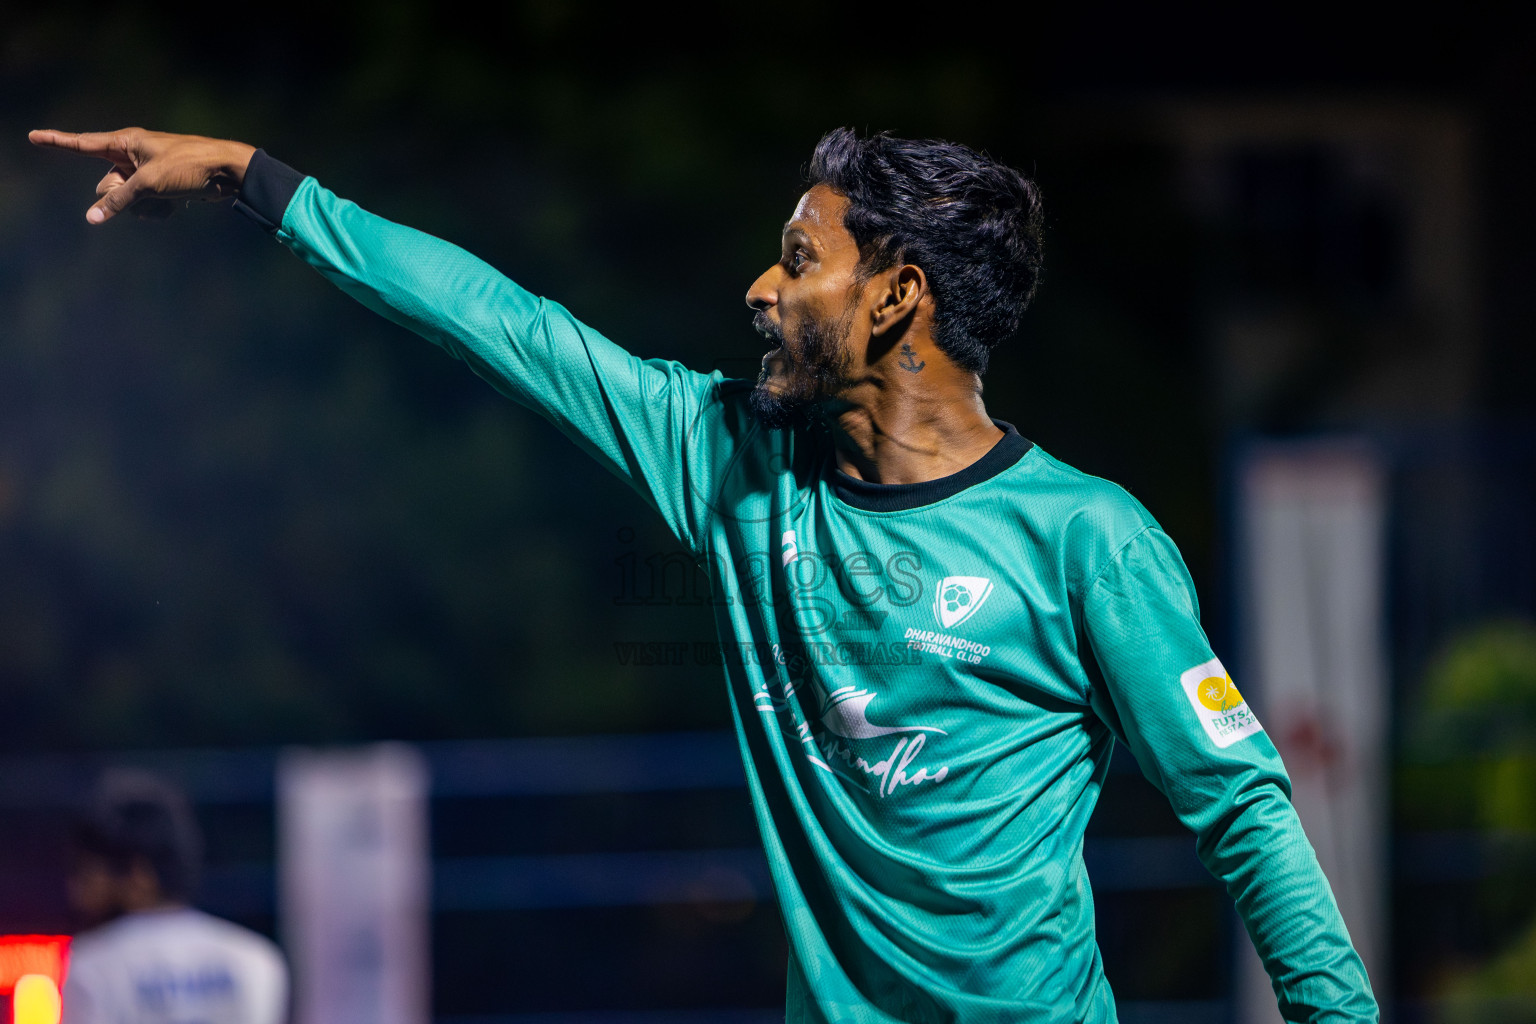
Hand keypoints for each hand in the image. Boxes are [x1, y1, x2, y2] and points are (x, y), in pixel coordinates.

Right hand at [28, 128, 256, 224]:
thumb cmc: (188, 166)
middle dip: (120, 196)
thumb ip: (118, 200)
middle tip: (146, 190)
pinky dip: (157, 211)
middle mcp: (133, 155)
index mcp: (126, 142)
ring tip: (165, 199)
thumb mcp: (149, 183)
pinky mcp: (162, 188)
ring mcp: (147, 173)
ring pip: (127, 200)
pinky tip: (175, 207)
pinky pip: (146, 207)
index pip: (82, 144)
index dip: (56, 141)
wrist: (227, 173)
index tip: (33, 136)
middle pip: (106, 185)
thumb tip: (92, 217)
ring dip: (142, 207)